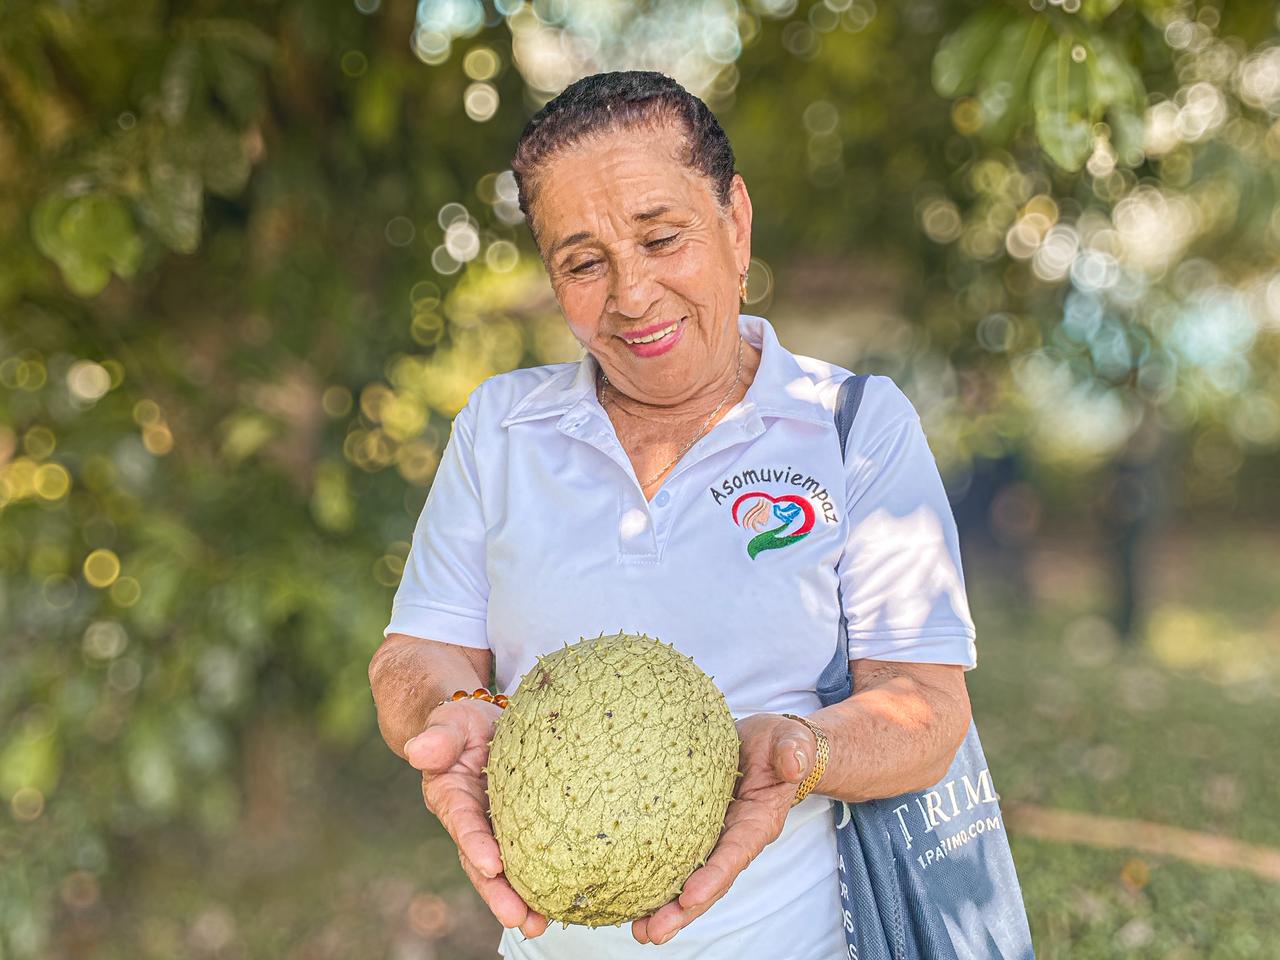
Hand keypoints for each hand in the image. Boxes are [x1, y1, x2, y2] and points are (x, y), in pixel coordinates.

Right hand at [405, 698, 548, 939]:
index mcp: (451, 797)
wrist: (480, 723)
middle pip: (483, 863)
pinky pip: (532, 855)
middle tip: (520, 919)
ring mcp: (497, 828)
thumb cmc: (462, 723)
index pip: (464, 823)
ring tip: (542, 924)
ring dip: (522, 898)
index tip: (491, 865)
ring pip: (507, 869)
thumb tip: (418, 750)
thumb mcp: (450, 721)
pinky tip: (566, 899)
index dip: (476, 844)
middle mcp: (473, 821)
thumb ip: (438, 736)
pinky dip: (545, 878)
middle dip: (499, 893)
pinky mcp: (522, 828)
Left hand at [630, 712, 815, 944]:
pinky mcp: (693, 829)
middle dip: (683, 911)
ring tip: (638, 930)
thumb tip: (793, 764)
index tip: (689, 896)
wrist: (768, 745)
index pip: (735, 854)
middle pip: (710, 882)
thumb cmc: (780, 744)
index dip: (713, 877)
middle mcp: (734, 839)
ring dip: (666, 907)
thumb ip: (793, 751)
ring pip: (689, 878)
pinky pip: (675, 858)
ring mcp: (713, 838)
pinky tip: (630, 894)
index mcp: (758, 823)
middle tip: (652, 933)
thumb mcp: (790, 740)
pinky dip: (655, 879)